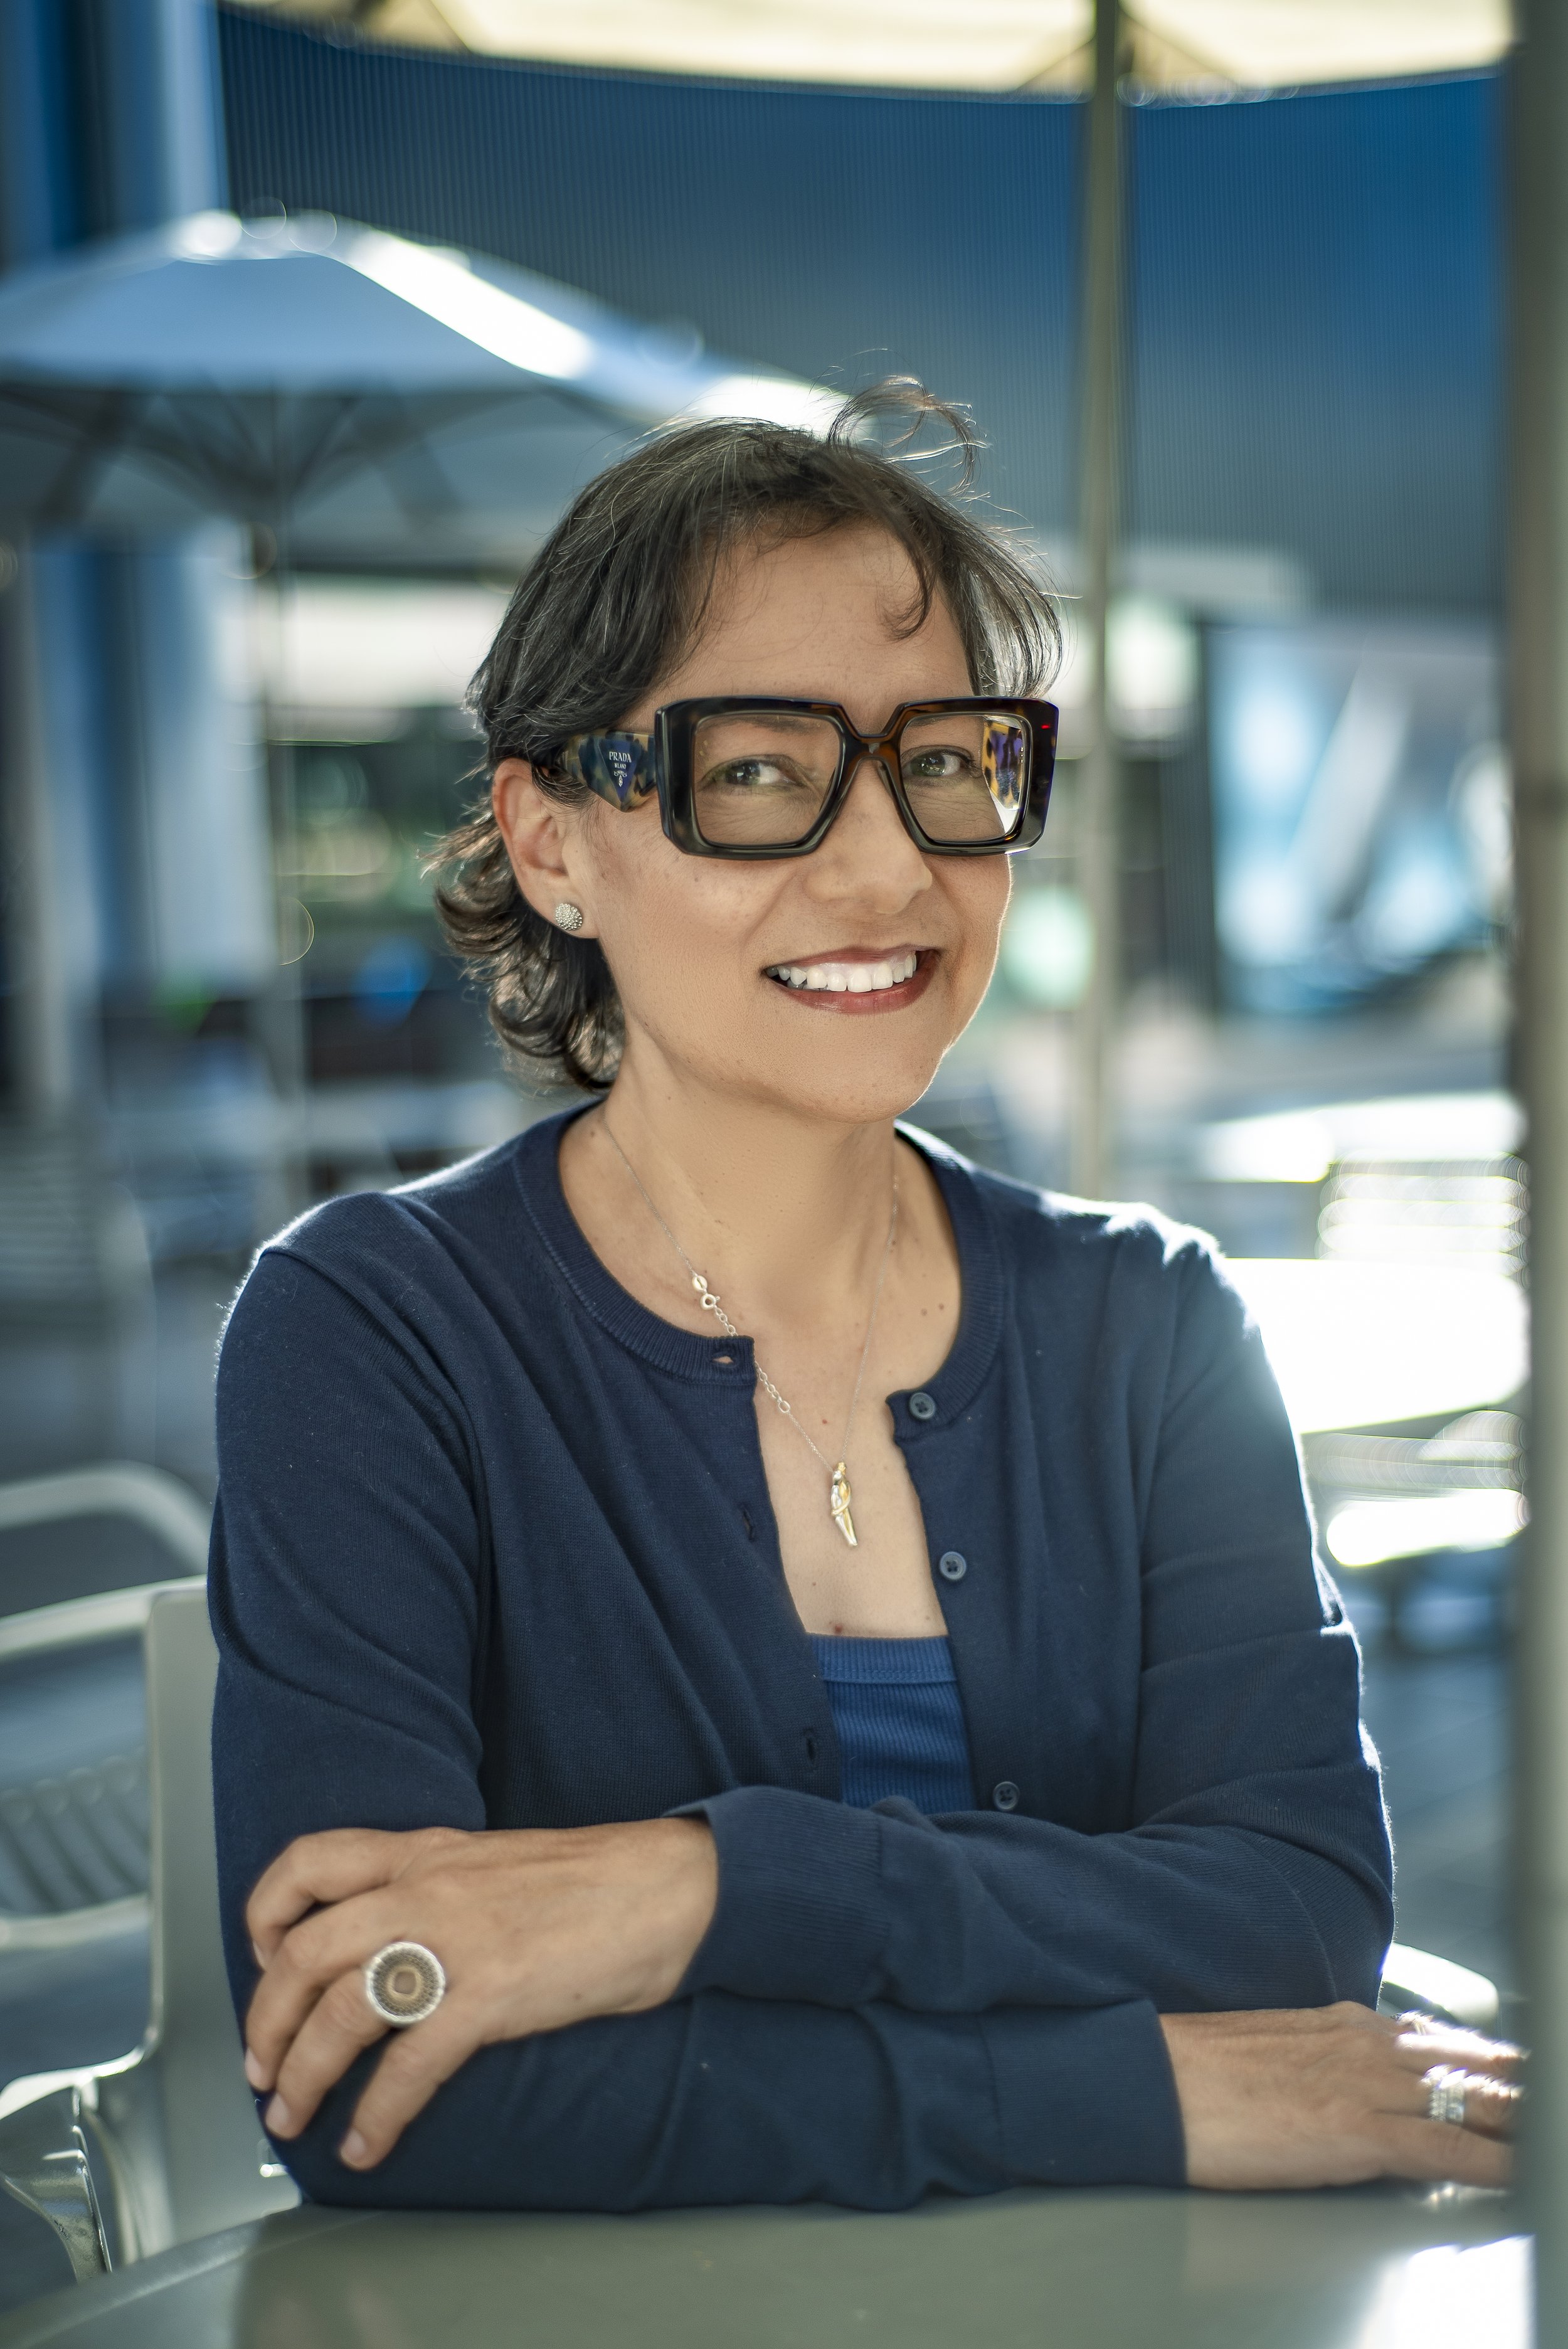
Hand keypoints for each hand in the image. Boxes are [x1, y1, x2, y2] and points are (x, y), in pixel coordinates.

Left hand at [243, 1818, 716, 2170]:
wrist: (670, 1886)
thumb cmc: (594, 1880)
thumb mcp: (492, 1862)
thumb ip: (436, 1887)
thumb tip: (390, 1943)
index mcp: (425, 1851)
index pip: (309, 1862)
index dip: (267, 1914)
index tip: (265, 1959)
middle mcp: (425, 1888)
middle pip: (303, 1954)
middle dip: (266, 2022)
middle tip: (263, 2068)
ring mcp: (455, 1942)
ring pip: (339, 2013)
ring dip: (303, 2077)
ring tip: (293, 2116)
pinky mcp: (490, 1996)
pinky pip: (407, 2067)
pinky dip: (375, 2116)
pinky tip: (367, 2143)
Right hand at [1160, 2002, 1521, 2189]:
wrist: (1146, 2080)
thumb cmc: (1194, 2074)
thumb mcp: (1272, 2051)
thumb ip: (1324, 2058)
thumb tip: (1356, 2080)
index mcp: (1344, 2023)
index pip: (1444, 2042)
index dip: (1496, 2063)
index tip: (1528, 2075)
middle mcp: (1364, 2043)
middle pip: (1473, 2065)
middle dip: (1522, 2084)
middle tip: (1553, 2094)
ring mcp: (1362, 2084)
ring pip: (1473, 2100)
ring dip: (1523, 2115)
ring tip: (1553, 2127)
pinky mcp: (1354, 2131)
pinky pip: (1447, 2151)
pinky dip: (1497, 2163)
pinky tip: (1525, 2175)